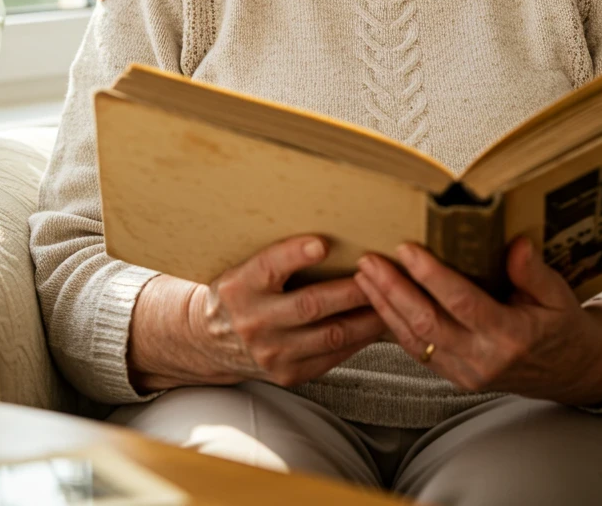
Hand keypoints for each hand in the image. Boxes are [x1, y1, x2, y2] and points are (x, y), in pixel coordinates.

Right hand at [128, 235, 384, 392]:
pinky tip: (377, 323)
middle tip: (382, 270)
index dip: (295, 255)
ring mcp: (271, 353)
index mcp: (239, 286)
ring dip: (366, 316)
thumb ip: (276, 255)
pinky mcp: (288, 374)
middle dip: (351, 288)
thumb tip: (327, 227)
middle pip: (309, 304)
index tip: (322, 242)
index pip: (268, 267)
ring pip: (330, 334)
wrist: (209, 340)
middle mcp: (253, 321)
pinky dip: (358, 339)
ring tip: (392, 298)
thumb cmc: (240, 290)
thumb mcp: (243, 266)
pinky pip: (331, 357)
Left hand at [353, 238, 601, 407]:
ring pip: (415, 340)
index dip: (431, 276)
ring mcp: (466, 373)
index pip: (462, 303)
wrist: (569, 371)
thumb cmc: (562, 326)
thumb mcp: (559, 295)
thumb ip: (534, 272)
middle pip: (427, 323)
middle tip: (369, 260)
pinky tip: (377, 302)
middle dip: (393, 290)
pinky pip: (417, 351)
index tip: (406, 249)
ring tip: (364, 276)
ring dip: (385, 307)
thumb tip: (516, 244)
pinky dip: (393, 326)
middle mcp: (484, 360)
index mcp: (511, 336)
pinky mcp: (455, 377)